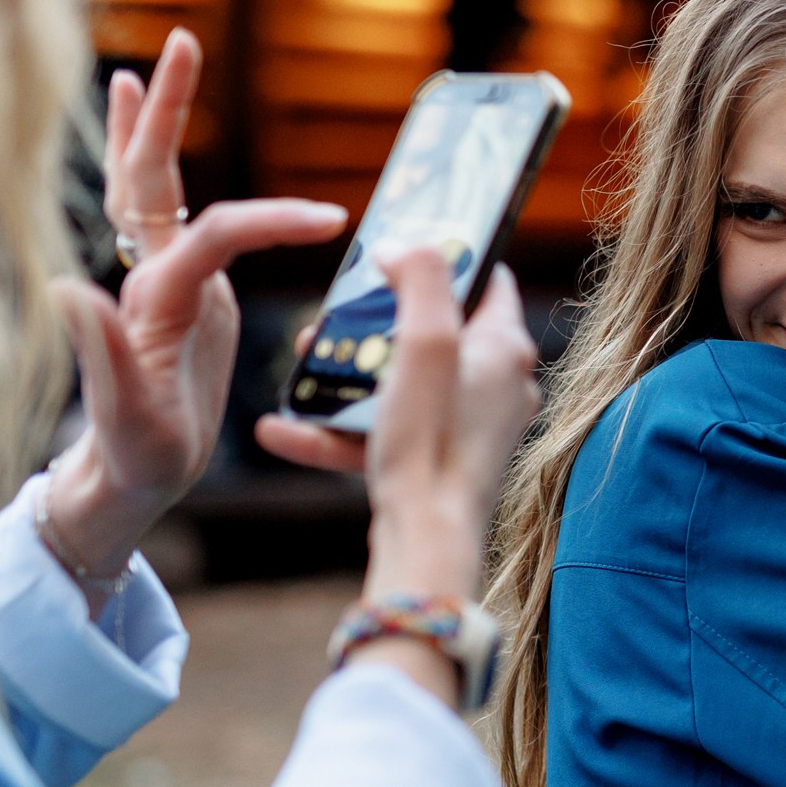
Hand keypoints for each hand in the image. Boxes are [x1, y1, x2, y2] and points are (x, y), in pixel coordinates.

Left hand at [47, 32, 348, 611]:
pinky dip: (160, 166)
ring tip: (150, 68)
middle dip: (169, 113)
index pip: (214, 234)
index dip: (272, 220)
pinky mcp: (179, 288)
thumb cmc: (140, 458)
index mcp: (154, 301)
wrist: (131, 476)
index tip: (334, 221)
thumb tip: (66, 284)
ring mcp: (161, 278)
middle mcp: (149, 277)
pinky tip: (161, 137)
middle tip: (182, 45)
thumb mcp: (129, 419)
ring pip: (150, 185)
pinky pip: (166, 212)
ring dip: (153, 125)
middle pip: (153, 177)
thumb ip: (101, 354)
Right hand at [256, 250, 539, 701]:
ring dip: (349, 373)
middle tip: (333, 313)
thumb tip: (405, 244)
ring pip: (404, 382)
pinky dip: (339, 430)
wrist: (427, 542)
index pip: (487, 280)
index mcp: (506, 350)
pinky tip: (278, 431)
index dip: (446, 256)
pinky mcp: (441, 462)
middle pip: (437, 330)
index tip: (400, 245)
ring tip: (301, 361)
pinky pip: (387, 433)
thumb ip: (420, 280)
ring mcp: (471, 428)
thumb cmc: (432, 440)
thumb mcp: (426, 341)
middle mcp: (499, 386)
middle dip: (378, 319)